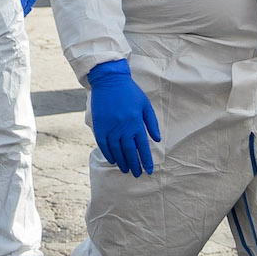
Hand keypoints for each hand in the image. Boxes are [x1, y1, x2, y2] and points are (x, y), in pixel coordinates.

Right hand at [87, 60, 160, 176]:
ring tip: (125, 170)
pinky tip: (112, 160)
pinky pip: (103, 144)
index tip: (148, 170)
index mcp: (136, 123)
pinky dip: (108, 154)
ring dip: (121, 162)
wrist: (109, 81)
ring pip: (116, 150)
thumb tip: (157, 139)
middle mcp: (123, 127)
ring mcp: (110, 128)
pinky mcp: (99, 126)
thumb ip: (151, 123)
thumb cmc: (130, 92)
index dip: (145, 160)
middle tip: (136, 174)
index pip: (142, 147)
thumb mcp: (145, 105)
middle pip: (129, 152)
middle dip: (134, 165)